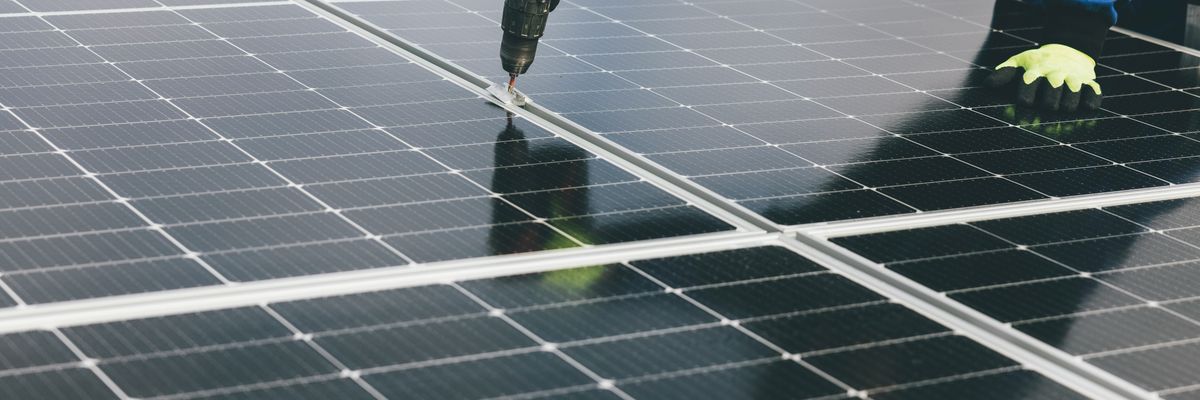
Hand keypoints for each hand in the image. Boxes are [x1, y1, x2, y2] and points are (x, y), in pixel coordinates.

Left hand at [986, 44, 1101, 112]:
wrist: (1068, 50)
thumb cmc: (1036, 63)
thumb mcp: (1019, 63)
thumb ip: (1003, 74)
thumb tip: (987, 84)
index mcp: (1036, 70)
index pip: (1029, 83)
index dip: (1026, 95)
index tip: (1025, 103)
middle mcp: (1055, 73)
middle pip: (1052, 94)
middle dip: (1048, 103)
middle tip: (1047, 106)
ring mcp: (1074, 78)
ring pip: (1072, 97)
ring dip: (1067, 105)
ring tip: (1063, 106)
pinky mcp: (1090, 83)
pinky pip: (1093, 94)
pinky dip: (1090, 102)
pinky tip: (1086, 106)